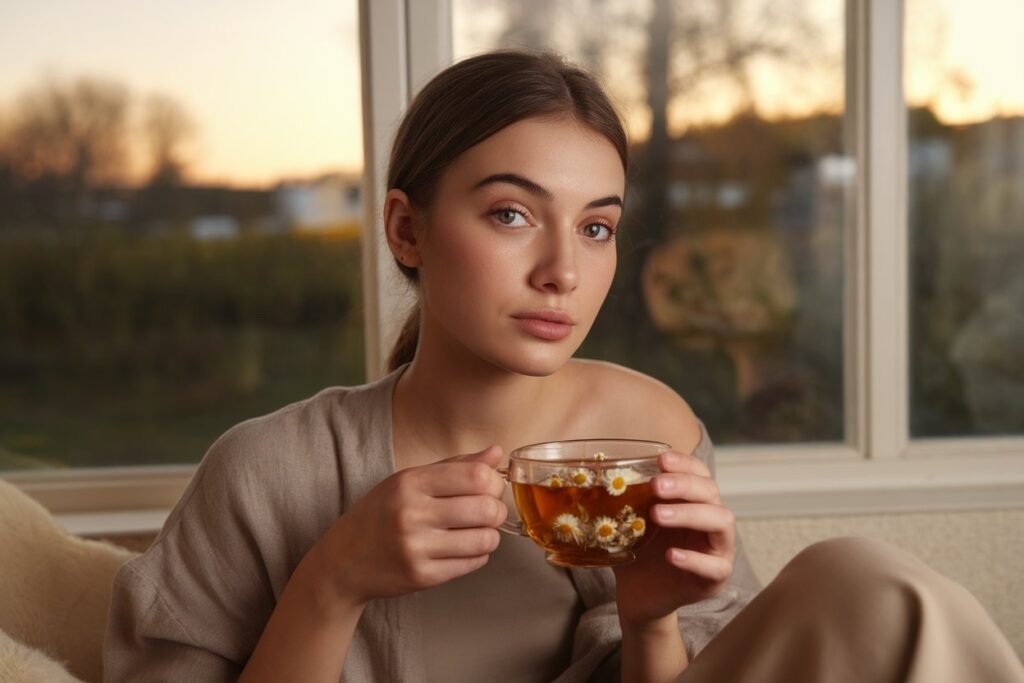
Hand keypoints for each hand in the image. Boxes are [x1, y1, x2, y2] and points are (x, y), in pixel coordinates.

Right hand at [307, 445, 507, 609]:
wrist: (343, 561)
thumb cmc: (381, 514)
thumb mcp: (409, 480)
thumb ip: (455, 465)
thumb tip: (496, 452)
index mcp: (410, 483)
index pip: (475, 477)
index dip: (494, 482)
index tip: (490, 487)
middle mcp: (412, 514)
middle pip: (485, 508)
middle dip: (497, 510)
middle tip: (489, 511)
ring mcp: (416, 548)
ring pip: (484, 539)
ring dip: (490, 535)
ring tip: (479, 531)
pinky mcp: (422, 576)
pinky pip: (473, 563)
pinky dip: (478, 554)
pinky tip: (464, 548)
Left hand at [612, 450, 735, 626]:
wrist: (639, 596)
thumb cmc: (640, 553)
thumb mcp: (630, 522)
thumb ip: (625, 500)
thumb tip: (598, 475)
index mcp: (693, 503)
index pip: (699, 474)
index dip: (684, 463)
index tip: (661, 459)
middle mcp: (710, 521)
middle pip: (711, 492)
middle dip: (684, 484)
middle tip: (656, 485)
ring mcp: (717, 550)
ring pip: (721, 522)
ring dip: (690, 514)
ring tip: (658, 515)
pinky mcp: (715, 580)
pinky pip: (715, 567)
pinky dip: (694, 559)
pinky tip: (671, 555)